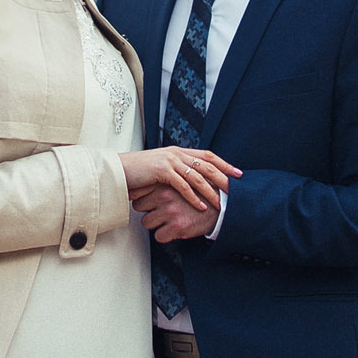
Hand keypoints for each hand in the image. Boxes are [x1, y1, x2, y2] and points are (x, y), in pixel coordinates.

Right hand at [119, 146, 240, 210]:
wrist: (119, 170)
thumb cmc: (139, 173)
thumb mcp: (160, 168)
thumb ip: (175, 170)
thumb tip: (190, 179)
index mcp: (178, 151)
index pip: (206, 155)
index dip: (223, 164)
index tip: (237, 172)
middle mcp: (176, 153)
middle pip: (206, 164)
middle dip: (223, 176)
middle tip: (236, 187)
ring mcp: (170, 161)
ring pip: (197, 176)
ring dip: (210, 190)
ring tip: (221, 202)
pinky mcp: (162, 171)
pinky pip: (182, 185)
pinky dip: (193, 197)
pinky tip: (201, 206)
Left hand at [136, 183, 221, 241]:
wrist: (221, 204)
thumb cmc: (200, 192)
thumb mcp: (181, 180)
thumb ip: (164, 181)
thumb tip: (144, 185)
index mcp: (165, 184)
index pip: (138, 191)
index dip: (140, 196)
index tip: (142, 200)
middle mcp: (165, 196)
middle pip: (139, 207)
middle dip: (147, 210)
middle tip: (158, 211)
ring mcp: (170, 212)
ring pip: (146, 222)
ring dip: (155, 223)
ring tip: (167, 220)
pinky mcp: (177, 227)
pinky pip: (158, 236)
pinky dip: (165, 235)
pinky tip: (173, 229)